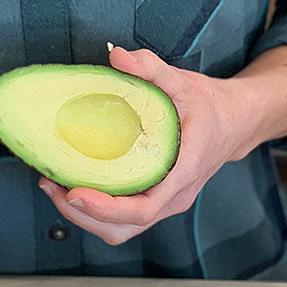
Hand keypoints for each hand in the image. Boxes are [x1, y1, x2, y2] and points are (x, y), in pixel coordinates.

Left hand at [40, 45, 286, 245]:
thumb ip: (151, 68)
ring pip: (121, 230)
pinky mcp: (155, 202)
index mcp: (184, 171)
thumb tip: (116, 56)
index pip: (144, 208)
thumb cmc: (210, 106)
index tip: (74, 193)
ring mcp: (165, 204)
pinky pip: (122, 220)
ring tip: (54, 187)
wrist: (235, 123)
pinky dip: (94, 211)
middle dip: (83, 215)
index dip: (106, 208)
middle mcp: (174, 197)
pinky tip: (71, 185)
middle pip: (125, 227)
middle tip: (51, 185)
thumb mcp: (183, 81)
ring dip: (84, 217)